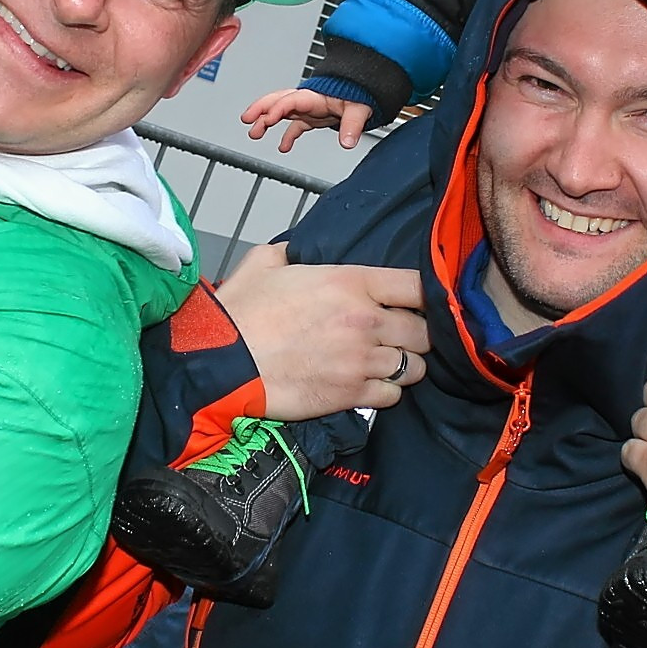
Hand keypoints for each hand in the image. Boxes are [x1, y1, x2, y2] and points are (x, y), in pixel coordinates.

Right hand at [212, 242, 428, 417]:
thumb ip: (290, 251)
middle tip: (400, 338)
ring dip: (403, 366)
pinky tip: (368, 385)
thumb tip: (296, 251)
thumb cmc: (239, 313)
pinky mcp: (350, 395)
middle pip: (424, 331)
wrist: (222, 363)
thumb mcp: (263, 263)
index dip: (424, 295)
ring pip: (414, 367)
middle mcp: (365, 320)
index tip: (417, 303)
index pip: (418, 286)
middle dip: (416, 335)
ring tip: (385, 364)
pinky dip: (385, 392)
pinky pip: (392, 396)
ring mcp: (361, 360)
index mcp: (351, 282)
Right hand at [243, 87, 373, 152]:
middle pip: (278, 100)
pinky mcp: (312, 116)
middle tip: (247, 118)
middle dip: (260, 108)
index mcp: (316, 96)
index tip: (267, 119)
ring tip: (254, 132)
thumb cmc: (361, 94)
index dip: (278, 108)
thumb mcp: (359, 108)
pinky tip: (282, 147)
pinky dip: (287, 135)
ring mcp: (308, 108)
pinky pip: (294, 125)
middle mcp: (308, 100)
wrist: (365, 90)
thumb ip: (352, 125)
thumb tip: (347, 142)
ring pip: (281, 111)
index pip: (291, 100)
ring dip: (266, 120)